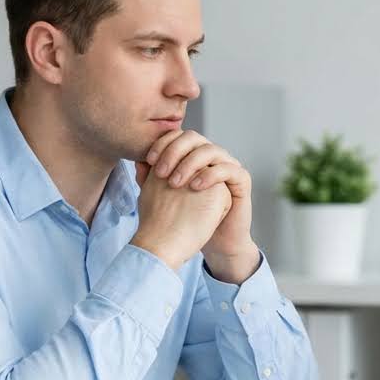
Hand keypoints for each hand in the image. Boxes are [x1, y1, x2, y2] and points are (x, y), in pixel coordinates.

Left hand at [144, 130, 259, 282]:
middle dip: (174, 151)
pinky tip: (195, 187)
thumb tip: (137, 160)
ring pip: (211, 150)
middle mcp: (212, 157)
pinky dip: (211, 174)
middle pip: (194, 137)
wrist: (214, 242)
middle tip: (160, 171)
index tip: (148, 161)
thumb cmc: (189, 221)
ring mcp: (228, 166)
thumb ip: (152, 179)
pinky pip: (229, 169)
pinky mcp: (242, 180)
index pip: (179, 136)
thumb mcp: (165, 197)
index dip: (163, 143)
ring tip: (175, 183)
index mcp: (195, 156)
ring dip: (190, 163)